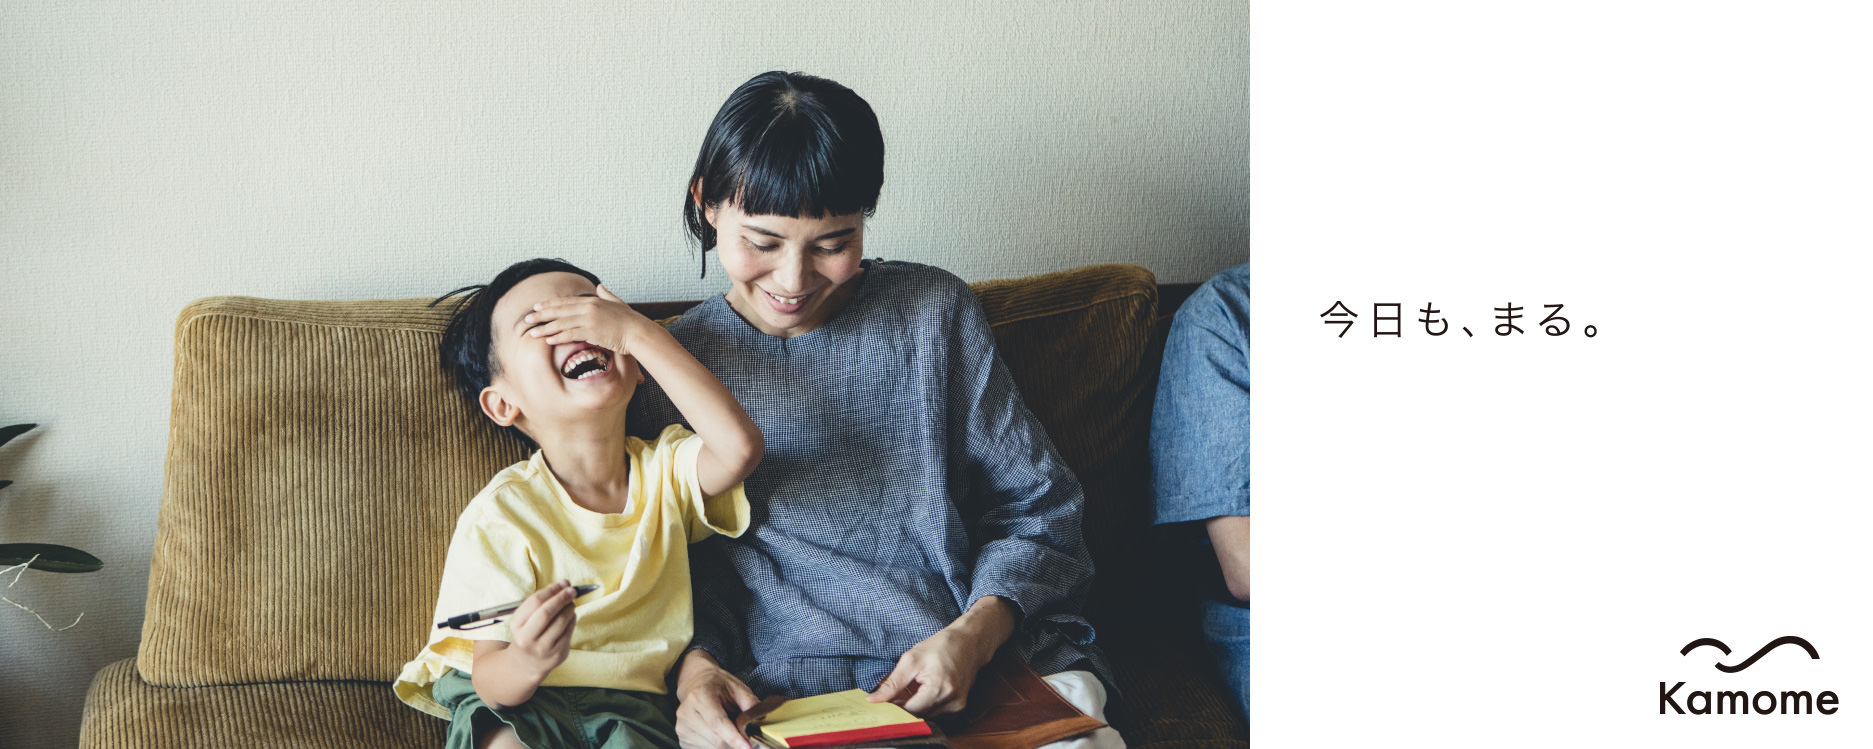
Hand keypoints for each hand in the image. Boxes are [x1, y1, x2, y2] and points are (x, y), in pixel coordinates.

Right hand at [508, 579, 576, 679]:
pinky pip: (569, 631)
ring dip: (570, 608)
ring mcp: (543, 648)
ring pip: (561, 621)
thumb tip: (564, 585)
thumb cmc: (528, 634)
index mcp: (516, 625)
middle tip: (572, 590)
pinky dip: (572, 619)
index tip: (563, 583)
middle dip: (562, 598)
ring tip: (571, 603)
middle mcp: (527, 638)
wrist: (526, 664)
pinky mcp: (557, 654)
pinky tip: (571, 615)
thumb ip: (540, 602)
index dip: (551, 589)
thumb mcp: (524, 619)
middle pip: (547, 612)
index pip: (535, 602)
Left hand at [526, 284, 655, 352]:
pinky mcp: (592, 332)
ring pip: (561, 323)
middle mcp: (588, 308)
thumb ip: (607, 295)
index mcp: (593, 300)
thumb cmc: (630, 321)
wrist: (639, 332)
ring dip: (544, 328)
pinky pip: (570, 334)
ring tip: (531, 333)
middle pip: (559, 310)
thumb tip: (601, 286)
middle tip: (526, 319)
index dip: (549, 304)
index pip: (566, 301)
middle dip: (541, 315)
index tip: (536, 307)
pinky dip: (558, 337)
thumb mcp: (618, 303)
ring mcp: (589, 319)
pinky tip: (548, 340)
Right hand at [675, 650, 759, 748]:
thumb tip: (761, 723)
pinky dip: (718, 746)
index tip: (748, 747)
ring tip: (728, 728)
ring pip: (713, 748)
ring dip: (727, 744)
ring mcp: (682, 728)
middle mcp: (686, 713)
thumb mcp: (739, 688)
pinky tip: (718, 733)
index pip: (718, 723)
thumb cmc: (719, 687)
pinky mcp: (682, 739)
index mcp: (700, 696)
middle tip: (744, 734)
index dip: (734, 738)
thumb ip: (751, 705)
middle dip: (734, 742)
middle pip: (716, 740)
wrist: (696, 683)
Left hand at [867, 628, 987, 716]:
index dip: (894, 706)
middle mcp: (951, 701)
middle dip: (905, 705)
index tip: (883, 700)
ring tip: (915, 685)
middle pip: (918, 714)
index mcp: (939, 689)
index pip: (909, 711)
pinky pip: (936, 710)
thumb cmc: (941, 646)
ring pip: (926, 714)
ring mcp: (957, 705)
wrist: (970, 642)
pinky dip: (926, 702)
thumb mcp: (911, 659)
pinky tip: (925, 688)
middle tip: (898, 689)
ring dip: (916, 704)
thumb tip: (873, 700)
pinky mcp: (959, 706)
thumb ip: (892, 683)